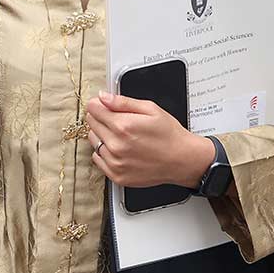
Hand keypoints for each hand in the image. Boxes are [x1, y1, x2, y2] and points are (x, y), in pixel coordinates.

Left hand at [84, 95, 217, 189]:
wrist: (182, 160)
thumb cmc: (169, 135)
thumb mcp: (150, 109)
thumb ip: (123, 102)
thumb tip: (103, 97)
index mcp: (123, 126)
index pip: (93, 109)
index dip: (98, 104)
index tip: (103, 105)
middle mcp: (116, 146)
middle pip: (91, 124)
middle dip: (100, 118)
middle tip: (117, 120)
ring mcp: (115, 162)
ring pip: (93, 141)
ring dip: (101, 135)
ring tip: (120, 136)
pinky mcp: (116, 175)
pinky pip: (98, 159)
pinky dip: (104, 152)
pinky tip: (119, 149)